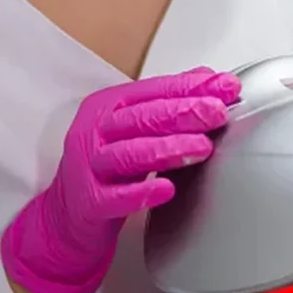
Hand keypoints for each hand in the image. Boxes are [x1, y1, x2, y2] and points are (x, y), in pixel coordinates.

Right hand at [1, 67, 241, 292]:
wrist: (67, 215)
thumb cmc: (106, 166)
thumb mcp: (134, 128)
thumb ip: (167, 103)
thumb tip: (208, 77)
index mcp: (108, 106)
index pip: (153, 91)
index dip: (190, 88)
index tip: (226, 87)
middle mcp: (95, 131)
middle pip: (141, 117)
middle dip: (183, 112)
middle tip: (217, 113)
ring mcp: (89, 166)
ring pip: (130, 154)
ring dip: (169, 149)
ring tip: (202, 148)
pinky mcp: (89, 201)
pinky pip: (115, 197)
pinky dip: (142, 193)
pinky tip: (167, 189)